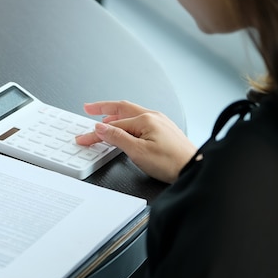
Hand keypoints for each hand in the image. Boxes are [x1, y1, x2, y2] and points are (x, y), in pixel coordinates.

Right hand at [75, 101, 195, 182]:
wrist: (194, 168)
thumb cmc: (171, 163)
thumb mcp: (137, 152)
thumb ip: (116, 138)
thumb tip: (100, 128)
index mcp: (146, 119)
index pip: (113, 125)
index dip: (95, 133)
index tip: (83, 138)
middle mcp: (153, 116)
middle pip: (122, 109)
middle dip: (103, 108)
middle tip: (89, 108)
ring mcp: (160, 122)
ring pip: (132, 114)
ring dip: (115, 115)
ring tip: (103, 119)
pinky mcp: (164, 130)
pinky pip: (141, 121)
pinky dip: (127, 122)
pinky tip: (125, 129)